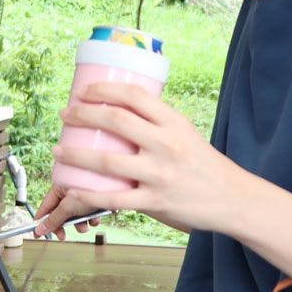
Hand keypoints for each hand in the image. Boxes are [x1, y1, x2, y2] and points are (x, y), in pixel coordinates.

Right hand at [33, 185, 105, 240]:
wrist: (116, 186)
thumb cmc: (91, 188)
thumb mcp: (68, 207)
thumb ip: (53, 219)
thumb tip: (40, 229)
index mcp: (59, 187)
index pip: (45, 207)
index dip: (41, 221)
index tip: (37, 233)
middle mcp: (70, 190)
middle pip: (61, 213)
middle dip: (65, 225)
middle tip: (63, 235)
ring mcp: (83, 194)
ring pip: (76, 214)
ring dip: (81, 223)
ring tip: (86, 226)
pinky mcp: (95, 198)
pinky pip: (89, 212)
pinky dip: (91, 218)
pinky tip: (96, 219)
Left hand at [50, 82, 245, 233]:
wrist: (233, 199)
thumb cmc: (204, 164)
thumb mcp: (185, 134)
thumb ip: (156, 125)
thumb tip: (117, 110)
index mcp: (174, 123)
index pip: (134, 96)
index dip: (104, 90)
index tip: (83, 92)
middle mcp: (167, 145)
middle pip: (116, 121)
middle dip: (83, 115)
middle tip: (65, 114)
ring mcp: (160, 174)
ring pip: (107, 161)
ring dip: (76, 154)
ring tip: (58, 149)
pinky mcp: (156, 201)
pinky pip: (114, 198)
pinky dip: (88, 193)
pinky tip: (72, 187)